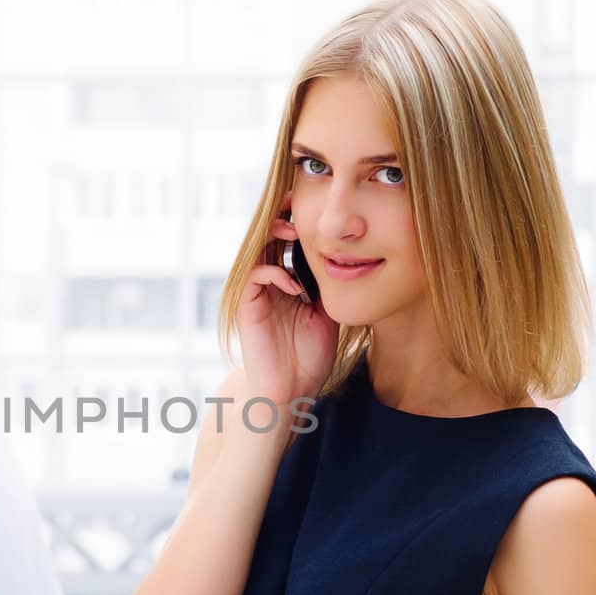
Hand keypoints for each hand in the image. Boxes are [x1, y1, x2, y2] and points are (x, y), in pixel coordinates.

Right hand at [236, 208, 338, 406]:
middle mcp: (268, 283)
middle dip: (283, 218)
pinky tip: (294, 284)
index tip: (316, 205)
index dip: (298, 221)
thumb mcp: (329, 312)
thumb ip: (330, 285)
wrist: (293, 391)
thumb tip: (348, 256)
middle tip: (299, 204)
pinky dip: (274, 273)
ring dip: (274, 236)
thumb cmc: (310, 356)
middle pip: (269, 238)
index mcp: (286, 281)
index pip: (287, 242)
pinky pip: (255, 276)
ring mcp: (256, 294)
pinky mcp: (247, 307)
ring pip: (257, 250)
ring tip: (295, 231)